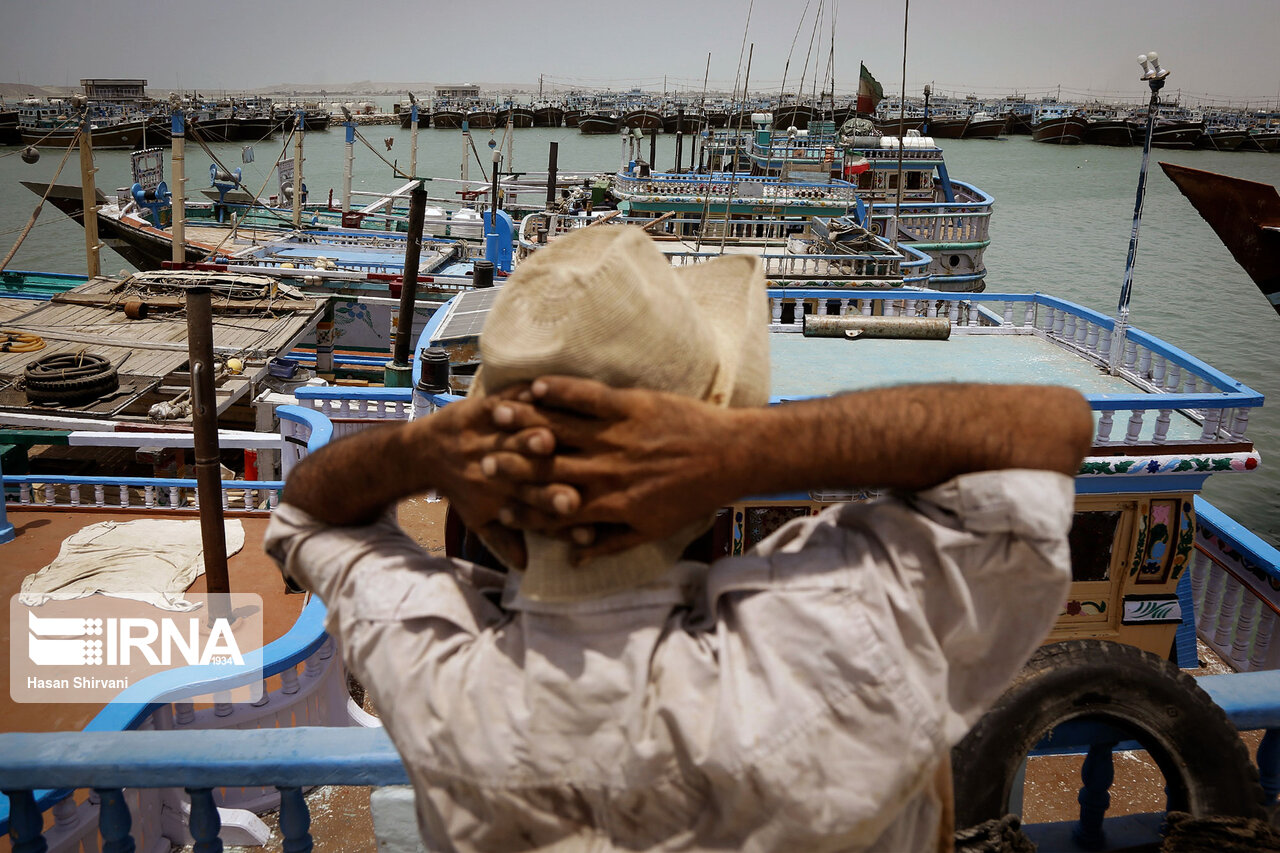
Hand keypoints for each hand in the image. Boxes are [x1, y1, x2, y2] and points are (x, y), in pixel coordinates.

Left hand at [420, 385, 577, 568]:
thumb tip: (526, 567)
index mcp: (499, 496)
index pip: (532, 510)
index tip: (579, 530)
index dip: (554, 520)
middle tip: (569, 493)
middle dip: (544, 484)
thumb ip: (505, 541)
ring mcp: (487, 437)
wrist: (423, 452)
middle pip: (525, 477)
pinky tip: (542, 395)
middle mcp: (494, 468)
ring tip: (548, 441)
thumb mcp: (479, 519)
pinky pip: (503, 402)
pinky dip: (521, 397)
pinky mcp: (483, 408)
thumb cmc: (461, 488)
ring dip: (529, 442)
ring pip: (512, 440)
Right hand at [481, 376, 746, 562]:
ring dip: (526, 423)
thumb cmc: (692, 496)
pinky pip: (587, 397)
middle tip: (482, 461)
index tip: (498, 507)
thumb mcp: (652, 531)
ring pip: (561, 430)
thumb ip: (609, 544)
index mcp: (610, 504)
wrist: (729, 457)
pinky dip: (561, 390)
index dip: (524, 509)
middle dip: (513, 467)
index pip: (556, 510)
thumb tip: (575, 557)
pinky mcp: (630, 406)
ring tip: (496, 418)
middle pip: (548, 469)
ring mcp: (616, 437)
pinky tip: (537, 385)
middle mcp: (607, 471)